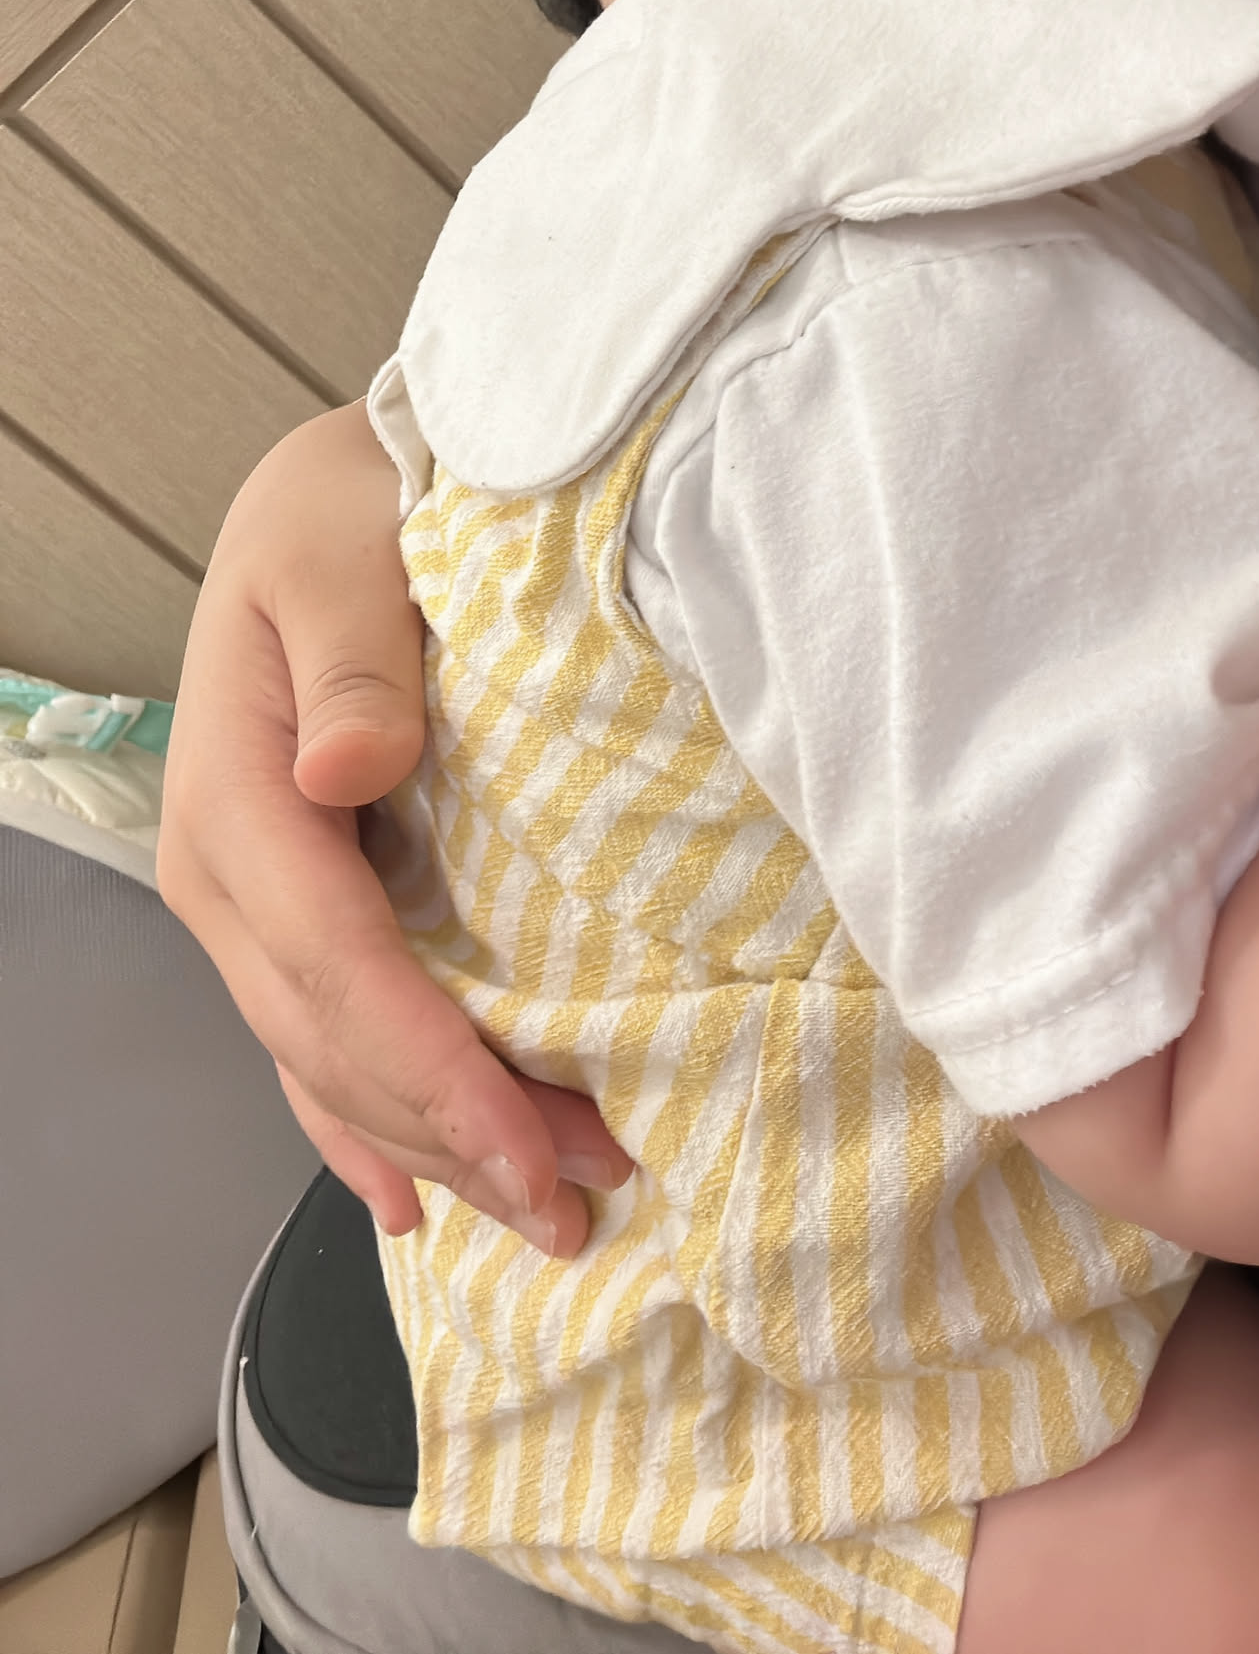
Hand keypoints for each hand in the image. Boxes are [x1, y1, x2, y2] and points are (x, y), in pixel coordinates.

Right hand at [158, 402, 630, 1254]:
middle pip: (330, 1038)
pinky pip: (315, 1039)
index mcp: (236, 796)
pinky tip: (417, 1194)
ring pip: (326, 1060)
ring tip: (548, 1214)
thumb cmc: (347, 515)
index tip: (529, 1144)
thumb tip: (349, 764)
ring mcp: (249, 901)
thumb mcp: (339, 551)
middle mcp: (224, 871)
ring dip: (432, 1145)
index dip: (430, 1064)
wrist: (325, 501)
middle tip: (576, 1208)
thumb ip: (349, 657)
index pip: (334, 961)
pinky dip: (369, 1123)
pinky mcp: (289, 906)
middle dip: (449, 1134)